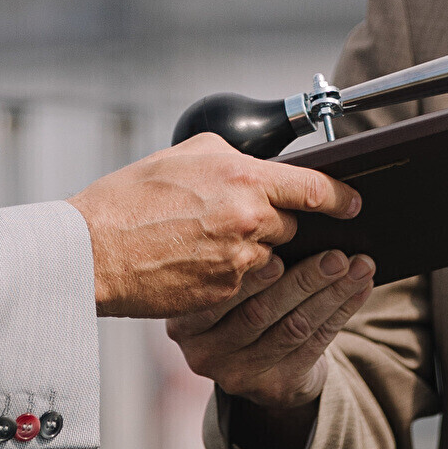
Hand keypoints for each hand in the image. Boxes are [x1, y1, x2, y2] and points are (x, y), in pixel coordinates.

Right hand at [73, 135, 360, 318]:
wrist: (94, 250)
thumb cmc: (130, 199)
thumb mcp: (184, 155)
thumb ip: (230, 155)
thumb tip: (255, 161)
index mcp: (244, 179)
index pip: (314, 189)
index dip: (340, 197)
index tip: (353, 202)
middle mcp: (249, 221)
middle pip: (290, 226)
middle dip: (275, 224)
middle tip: (238, 220)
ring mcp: (239, 262)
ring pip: (268, 258)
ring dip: (251, 252)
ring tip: (206, 242)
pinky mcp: (224, 293)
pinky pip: (243, 283)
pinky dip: (228, 274)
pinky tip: (194, 262)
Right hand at [169, 248, 380, 423]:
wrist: (260, 363)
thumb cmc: (242, 303)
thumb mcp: (225, 284)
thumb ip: (240, 261)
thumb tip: (290, 217)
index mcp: (182, 318)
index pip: (217, 297)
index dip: (251, 276)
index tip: (281, 251)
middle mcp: (203, 352)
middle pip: (259, 313)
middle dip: (304, 280)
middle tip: (336, 255)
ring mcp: (237, 375)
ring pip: (292, 328)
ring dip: (331, 294)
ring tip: (359, 266)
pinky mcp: (272, 387)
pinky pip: (314, 345)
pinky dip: (341, 311)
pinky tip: (359, 288)